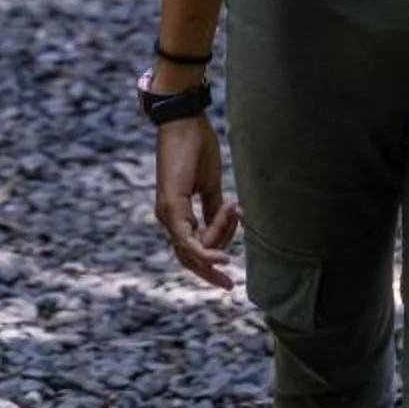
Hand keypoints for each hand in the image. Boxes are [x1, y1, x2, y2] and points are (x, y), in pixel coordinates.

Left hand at [154, 116, 239, 287]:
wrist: (184, 121)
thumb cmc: (196, 147)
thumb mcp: (209, 184)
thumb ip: (213, 209)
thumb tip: (223, 226)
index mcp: (177, 213)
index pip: (194, 246)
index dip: (216, 251)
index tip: (241, 217)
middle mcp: (168, 217)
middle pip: (189, 257)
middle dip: (209, 273)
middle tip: (230, 286)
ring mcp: (167, 214)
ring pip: (193, 250)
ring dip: (219, 244)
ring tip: (236, 212)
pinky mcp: (171, 207)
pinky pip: (187, 241)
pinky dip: (205, 253)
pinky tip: (223, 259)